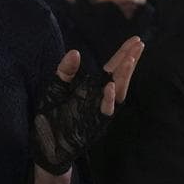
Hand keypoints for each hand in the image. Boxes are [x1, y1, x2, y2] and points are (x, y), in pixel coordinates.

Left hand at [31, 36, 145, 174]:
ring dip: (123, 77)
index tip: (136, 39)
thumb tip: (75, 52)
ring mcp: (99, 112)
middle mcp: (100, 98)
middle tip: (138, 44)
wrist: (45, 144)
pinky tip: (110, 86)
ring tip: (129, 59)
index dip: (124, 53)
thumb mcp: (56, 87)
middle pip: (120, 77)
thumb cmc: (51, 115)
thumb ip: (65, 70)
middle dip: (130, 61)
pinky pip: (105, 112)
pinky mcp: (93, 125)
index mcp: (93, 88)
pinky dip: (108, 100)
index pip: (113, 67)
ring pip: (117, 93)